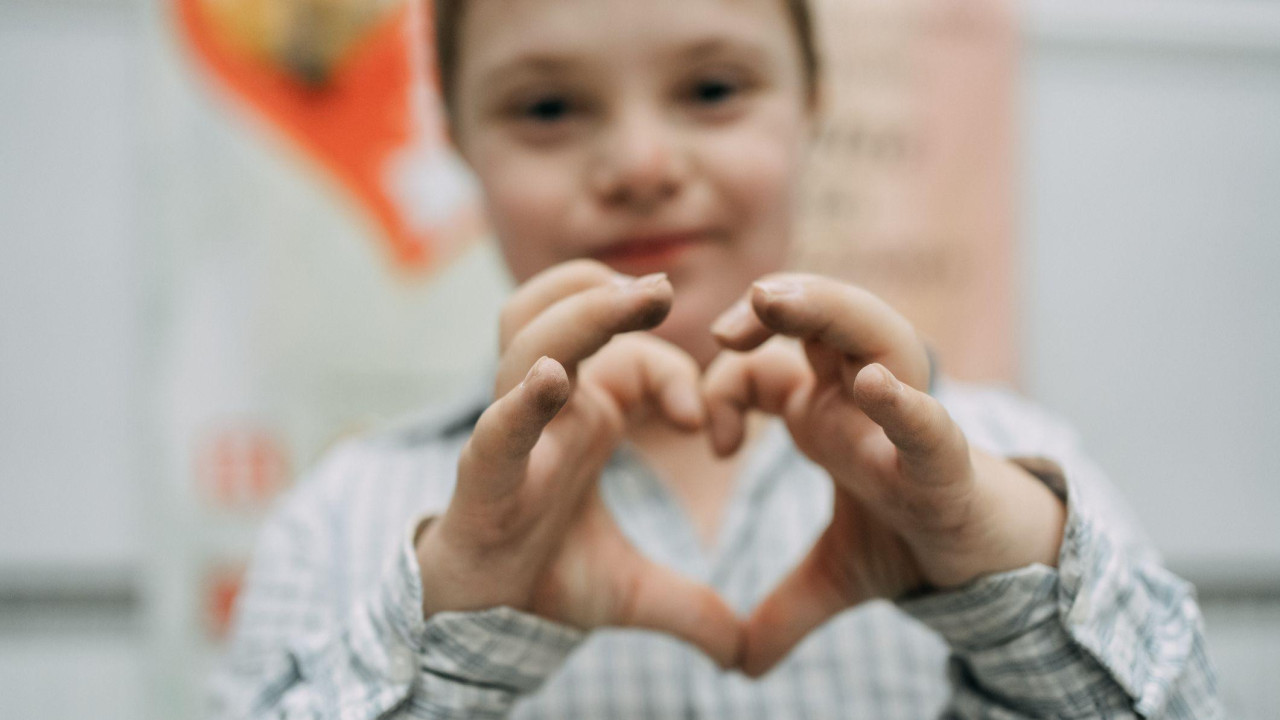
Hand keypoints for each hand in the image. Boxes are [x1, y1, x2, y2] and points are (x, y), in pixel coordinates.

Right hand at [415, 260, 741, 667]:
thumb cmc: (545, 579)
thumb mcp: (633, 590)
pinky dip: (520, 406)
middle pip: (565, 317)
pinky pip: (496, 430)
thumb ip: (693, 606)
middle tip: (666, 285)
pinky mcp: (481, 481)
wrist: (477, 626)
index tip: (710, 428)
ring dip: (583, 317)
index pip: (630, 358)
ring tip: (638, 295)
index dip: (675, 374)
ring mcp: (511, 437)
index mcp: (585, 417)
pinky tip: (551, 383)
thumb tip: (744, 650)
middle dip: (611, 295)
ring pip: (529, 345)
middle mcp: (546, 411)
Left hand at [705, 274, 1065, 675]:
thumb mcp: (834, 575)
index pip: (767, 367)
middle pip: (823, 318)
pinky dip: (903, 405)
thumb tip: (736, 664)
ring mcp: (910, 420)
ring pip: (875, 335)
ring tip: (771, 298)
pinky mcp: (949, 464)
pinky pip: (930, 423)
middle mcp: (866, 399)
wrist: (994, 565)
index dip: (727, 382)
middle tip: (734, 308)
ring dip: (824, 309)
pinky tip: (874, 387)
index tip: (711, 443)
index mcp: (829, 411)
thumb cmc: (911, 540)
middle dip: (778, 300)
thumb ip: (781, 608)